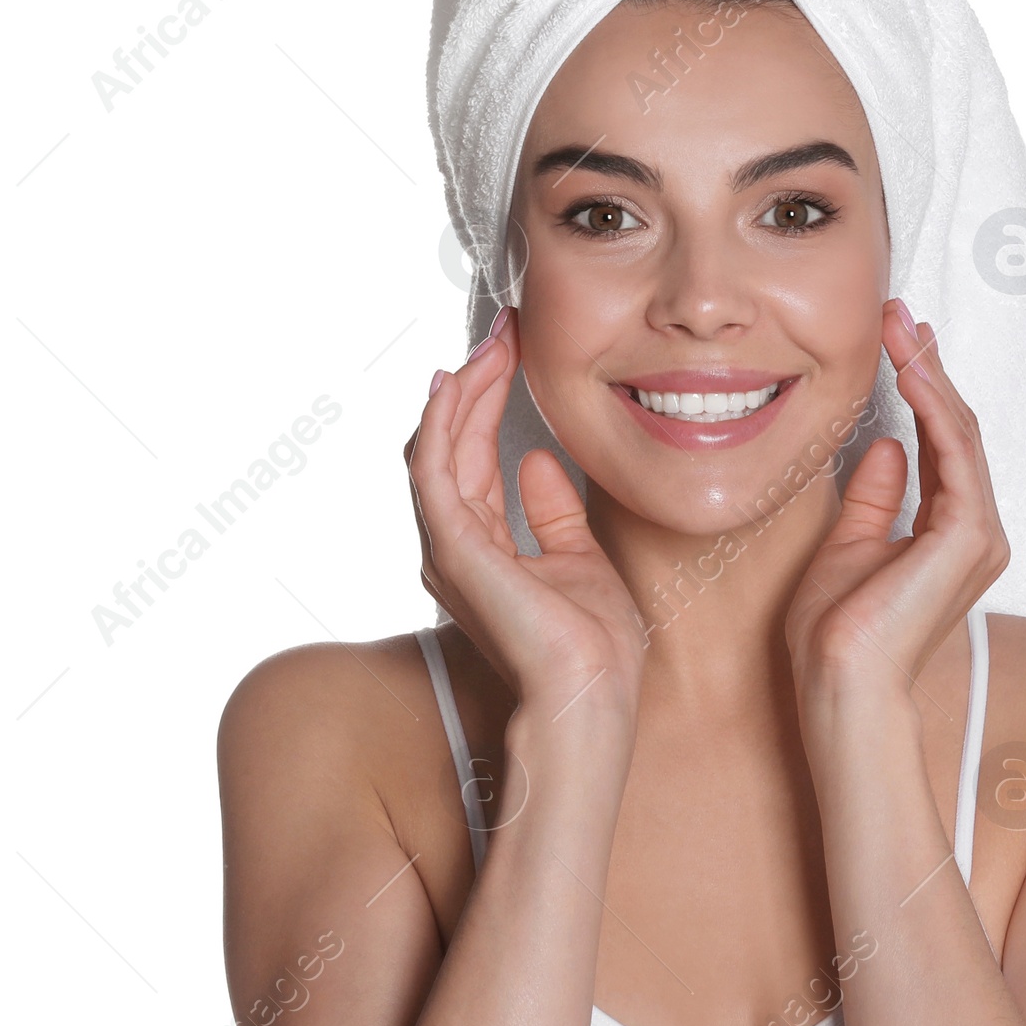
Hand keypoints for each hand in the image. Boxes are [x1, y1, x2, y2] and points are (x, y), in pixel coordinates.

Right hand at [405, 309, 645, 725]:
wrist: (592, 693)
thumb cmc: (589, 647)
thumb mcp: (578, 560)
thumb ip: (553, 514)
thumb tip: (537, 465)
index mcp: (480, 548)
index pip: (473, 456)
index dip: (487, 401)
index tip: (511, 352)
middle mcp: (453, 546)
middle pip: (449, 444)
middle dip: (473, 382)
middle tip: (502, 333)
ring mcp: (447, 548)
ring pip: (436, 448)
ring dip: (461, 390)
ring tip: (490, 345)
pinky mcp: (453, 549)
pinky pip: (434, 470)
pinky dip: (444, 423)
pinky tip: (461, 383)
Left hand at [783, 298, 1009, 701]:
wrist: (840, 683)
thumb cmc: (836, 634)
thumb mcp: (847, 545)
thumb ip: (874, 496)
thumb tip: (886, 447)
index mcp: (950, 534)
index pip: (940, 443)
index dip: (918, 388)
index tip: (892, 342)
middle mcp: (975, 531)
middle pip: (955, 428)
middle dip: (927, 366)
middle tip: (897, 315)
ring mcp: (979, 534)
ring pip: (959, 432)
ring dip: (930, 373)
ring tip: (901, 327)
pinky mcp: (969, 536)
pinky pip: (956, 452)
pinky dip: (934, 405)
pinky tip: (911, 368)